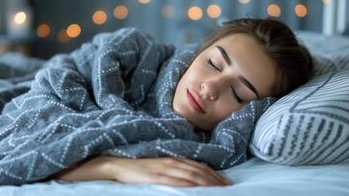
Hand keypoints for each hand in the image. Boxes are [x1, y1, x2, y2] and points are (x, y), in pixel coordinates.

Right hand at [105, 156, 231, 186]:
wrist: (120, 164)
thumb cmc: (140, 167)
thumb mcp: (160, 165)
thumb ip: (175, 169)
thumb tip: (191, 175)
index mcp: (174, 159)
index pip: (200, 166)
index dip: (214, 174)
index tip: (226, 182)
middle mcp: (173, 162)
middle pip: (199, 171)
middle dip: (216, 180)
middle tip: (229, 188)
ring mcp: (165, 168)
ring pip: (191, 175)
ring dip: (208, 182)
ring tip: (220, 189)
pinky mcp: (156, 176)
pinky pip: (176, 180)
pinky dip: (189, 184)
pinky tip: (197, 188)